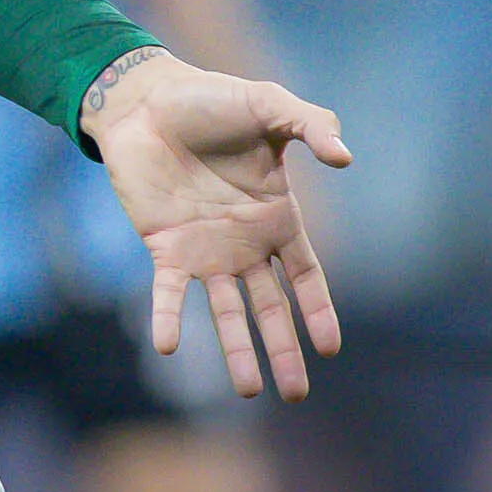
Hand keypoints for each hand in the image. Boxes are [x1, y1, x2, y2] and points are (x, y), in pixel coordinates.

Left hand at [82, 47, 349, 400]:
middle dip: (285, 349)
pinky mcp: (166, 246)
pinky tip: (168, 347)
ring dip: (237, 350)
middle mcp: (244, 242)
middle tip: (296, 393)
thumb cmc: (211, 99)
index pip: (305, 274)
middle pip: (270, 307)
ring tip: (250, 391)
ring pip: (227, 311)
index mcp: (275, 215)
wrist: (145, 98)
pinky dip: (169, 318)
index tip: (330, 348)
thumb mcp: (270, 105)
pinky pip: (170, 293)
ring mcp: (205, 249)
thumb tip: (346, 158)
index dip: (317, 310)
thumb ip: (313, 124)